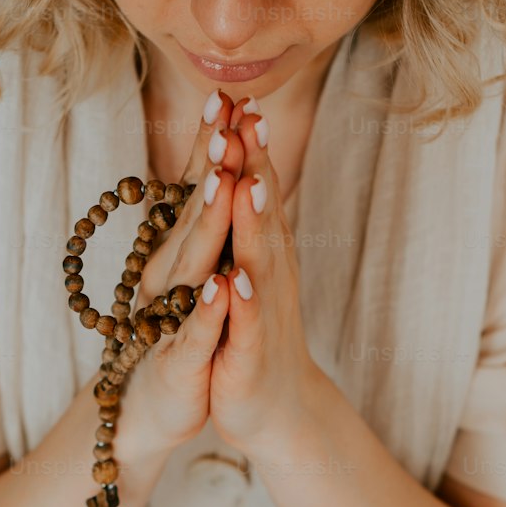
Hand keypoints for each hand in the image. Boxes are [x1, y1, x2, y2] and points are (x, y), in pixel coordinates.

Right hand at [114, 92, 238, 464]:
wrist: (152, 409)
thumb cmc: (175, 337)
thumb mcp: (189, 277)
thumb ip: (195, 227)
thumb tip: (209, 170)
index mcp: (178, 255)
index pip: (196, 191)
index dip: (210, 146)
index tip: (228, 94)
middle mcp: (168, 276)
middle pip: (191, 212)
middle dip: (210, 164)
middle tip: (226, 115)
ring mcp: (169, 315)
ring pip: (191, 264)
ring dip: (207, 222)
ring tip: (223, 180)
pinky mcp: (178, 359)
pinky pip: (193, 330)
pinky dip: (206, 308)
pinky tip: (220, 284)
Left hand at [206, 99, 321, 463]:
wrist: (273, 408)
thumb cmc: (254, 337)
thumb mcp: (248, 274)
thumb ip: (246, 227)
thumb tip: (242, 171)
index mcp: (261, 255)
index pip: (255, 193)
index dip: (249, 149)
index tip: (238, 99)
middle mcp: (268, 277)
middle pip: (262, 214)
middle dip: (255, 167)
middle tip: (247, 118)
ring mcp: (261, 314)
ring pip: (258, 262)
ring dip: (253, 224)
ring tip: (247, 184)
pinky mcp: (248, 355)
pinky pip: (243, 325)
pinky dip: (238, 303)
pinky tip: (232, 281)